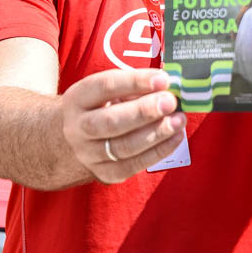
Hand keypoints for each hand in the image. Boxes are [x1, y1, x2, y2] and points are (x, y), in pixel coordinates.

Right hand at [62, 68, 186, 184]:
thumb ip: (132, 87)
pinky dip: (158, 152)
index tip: (162, 79)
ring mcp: (88, 154)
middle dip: (145, 111)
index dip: (135, 82)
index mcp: (77, 99)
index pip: (105, 87)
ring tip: (179, 120)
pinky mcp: (104, 173)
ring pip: (124, 147)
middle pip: (111, 122)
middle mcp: (77, 128)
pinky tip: (176, 138)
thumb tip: (166, 85)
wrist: (72, 139)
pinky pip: (133, 165)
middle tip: (170, 102)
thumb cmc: (98, 106)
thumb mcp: (106, 90)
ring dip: (157, 133)